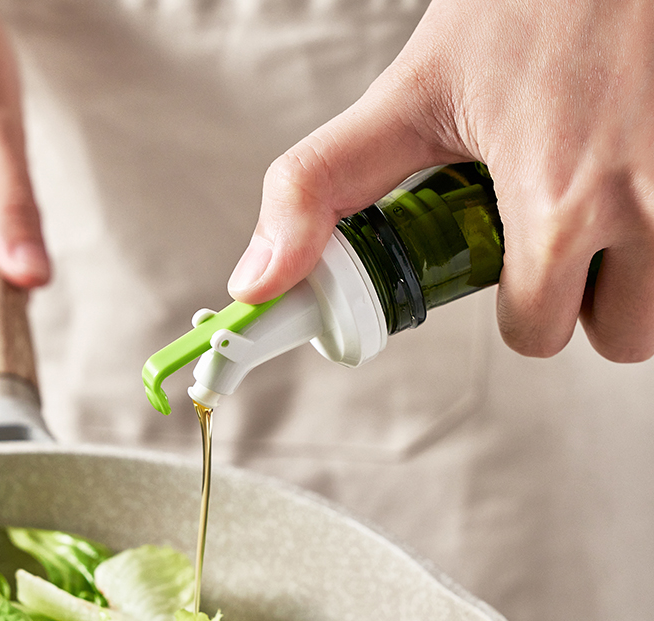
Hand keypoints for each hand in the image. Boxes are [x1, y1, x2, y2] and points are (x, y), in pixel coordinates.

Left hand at [227, 0, 653, 362]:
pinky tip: (641, 175)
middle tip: (560, 229)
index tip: (505, 267)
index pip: (535, 336)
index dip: (517, 307)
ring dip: (634, 275)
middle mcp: (650, 202)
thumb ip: (320, 189)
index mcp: (558, 200)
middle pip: (612, 335)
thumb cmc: (527, 4)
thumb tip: (257, 284)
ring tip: (604, 200)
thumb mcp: (409, 95)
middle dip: (577, 297)